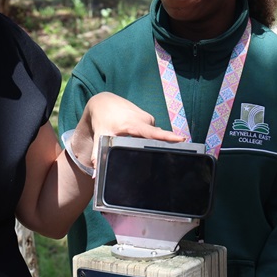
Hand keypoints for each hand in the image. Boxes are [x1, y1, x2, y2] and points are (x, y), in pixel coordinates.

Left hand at [70, 92, 185, 164]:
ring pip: (152, 135)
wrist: (104, 101)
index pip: (153, 132)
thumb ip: (98, 155)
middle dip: (161, 146)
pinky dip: (147, 137)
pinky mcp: (149, 118)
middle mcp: (144, 120)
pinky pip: (152, 131)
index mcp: (133, 124)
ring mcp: (148, 118)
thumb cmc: (102, 119)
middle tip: (162, 156)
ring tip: (136, 143)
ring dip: (148, 142)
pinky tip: (137, 138)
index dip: (167, 137)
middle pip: (156, 137)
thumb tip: (95, 175)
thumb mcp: (100, 136)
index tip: (181, 140)